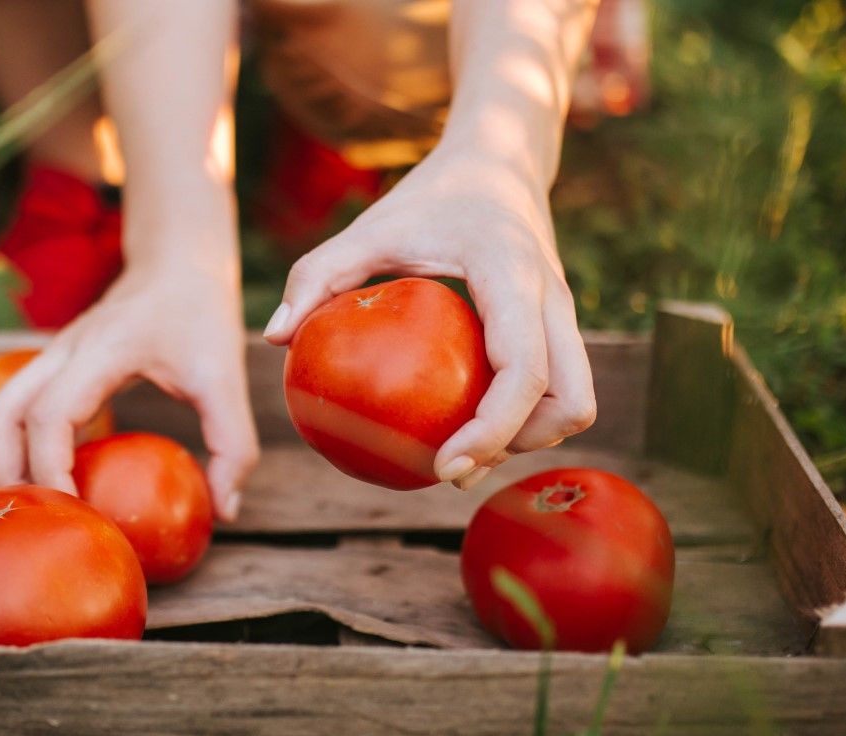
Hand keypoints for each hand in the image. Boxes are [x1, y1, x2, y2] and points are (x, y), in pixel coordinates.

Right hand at [0, 256, 258, 520]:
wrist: (179, 263)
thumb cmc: (203, 317)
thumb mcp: (226, 378)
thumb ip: (232, 444)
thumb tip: (224, 511)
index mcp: (102, 350)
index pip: (51, 414)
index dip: (50, 468)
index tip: (73, 510)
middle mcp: (66, 350)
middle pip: (2, 412)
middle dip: (6, 470)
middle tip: (35, 519)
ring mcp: (54, 355)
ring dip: (1, 458)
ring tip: (28, 505)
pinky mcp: (55, 364)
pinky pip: (16, 405)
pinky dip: (16, 444)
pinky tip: (41, 479)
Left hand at [262, 146, 595, 489]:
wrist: (500, 158)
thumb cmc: (430, 196)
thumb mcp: (371, 227)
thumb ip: (320, 274)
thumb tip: (273, 337)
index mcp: (514, 278)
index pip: (524, 371)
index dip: (493, 430)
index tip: (445, 465)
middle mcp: (554, 302)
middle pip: (571, 403)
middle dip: (519, 447)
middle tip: (453, 467)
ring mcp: (563, 317)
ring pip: (573, 402)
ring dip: (525, 438)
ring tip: (459, 450)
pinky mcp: (558, 326)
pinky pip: (554, 388)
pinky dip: (520, 417)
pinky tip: (462, 423)